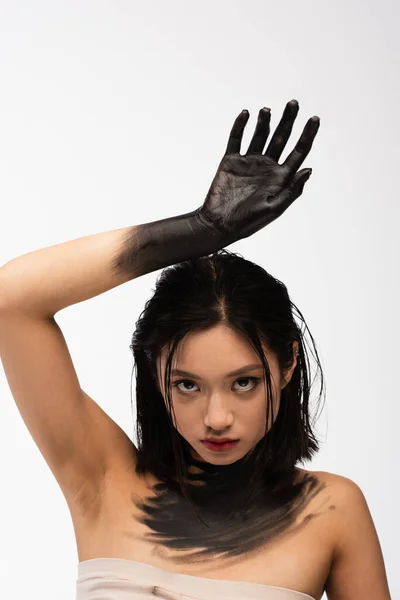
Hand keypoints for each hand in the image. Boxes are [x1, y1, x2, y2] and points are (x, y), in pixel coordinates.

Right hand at [197, 99, 319, 243]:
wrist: (219, 225)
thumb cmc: (248, 222)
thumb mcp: (274, 208)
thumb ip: (292, 190)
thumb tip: (308, 169)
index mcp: (280, 178)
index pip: (299, 152)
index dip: (307, 135)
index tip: (314, 119)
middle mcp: (267, 167)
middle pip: (282, 138)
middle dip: (288, 120)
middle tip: (293, 103)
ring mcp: (249, 162)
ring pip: (261, 135)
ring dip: (265, 122)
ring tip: (267, 110)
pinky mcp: (231, 161)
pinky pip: (236, 139)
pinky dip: (240, 126)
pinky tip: (246, 114)